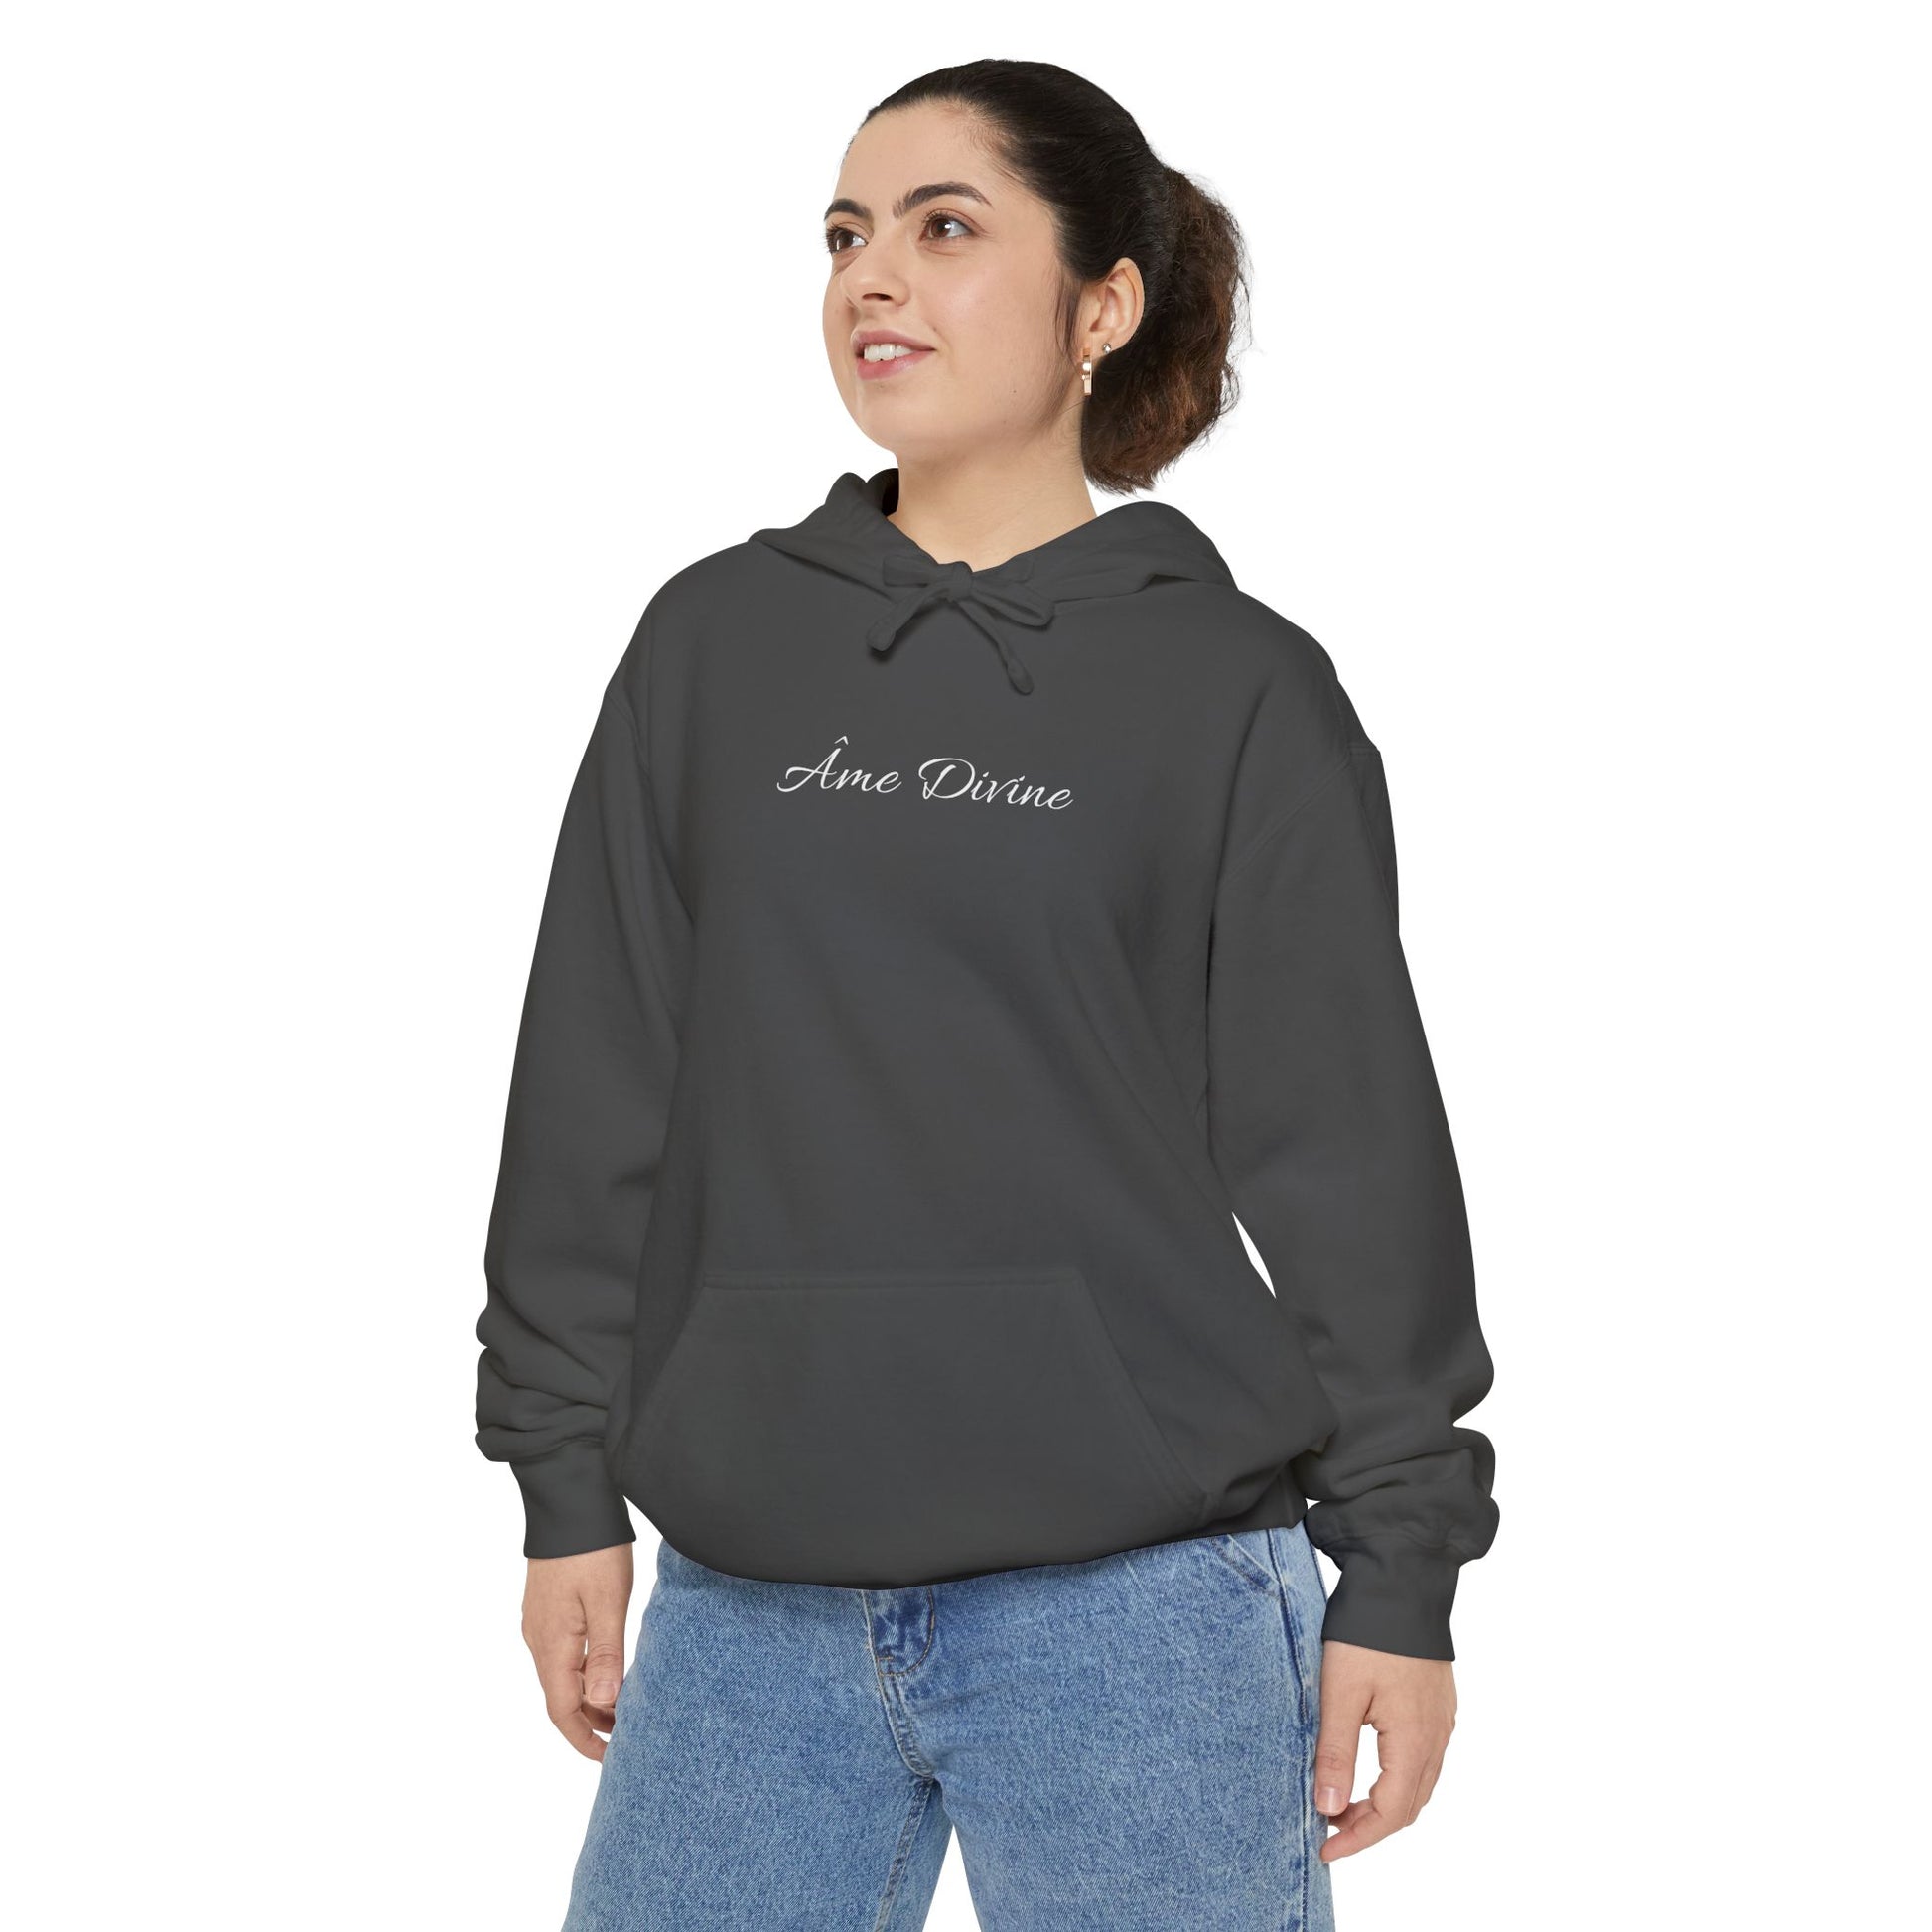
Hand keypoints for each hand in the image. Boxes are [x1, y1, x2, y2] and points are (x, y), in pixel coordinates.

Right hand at [522, 1542, 634, 1760]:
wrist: (568, 1498)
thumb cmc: (592, 1548)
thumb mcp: (608, 1602)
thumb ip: (606, 1655)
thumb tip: (601, 1706)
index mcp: (551, 1644)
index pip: (561, 1710)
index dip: (584, 1739)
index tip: (609, 1759)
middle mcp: (538, 1638)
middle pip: (560, 1696)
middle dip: (590, 1721)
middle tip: (627, 1734)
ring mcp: (539, 1621)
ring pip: (561, 1674)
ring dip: (588, 1695)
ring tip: (623, 1704)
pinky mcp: (547, 1606)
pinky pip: (562, 1652)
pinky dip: (583, 1670)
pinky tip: (607, 1665)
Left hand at [1313, 1639, 1456, 1860]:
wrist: (1403, 1580)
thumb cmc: (1368, 1634)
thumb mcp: (1340, 1693)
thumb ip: (1336, 1753)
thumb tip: (1329, 1810)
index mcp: (1414, 1741)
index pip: (1391, 1813)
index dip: (1358, 1839)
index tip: (1325, 1849)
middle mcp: (1436, 1736)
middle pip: (1409, 1805)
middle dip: (1370, 1825)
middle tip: (1328, 1826)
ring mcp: (1442, 1719)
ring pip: (1419, 1782)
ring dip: (1384, 1801)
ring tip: (1342, 1799)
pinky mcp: (1438, 1702)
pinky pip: (1424, 1757)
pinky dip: (1397, 1776)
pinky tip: (1369, 1765)